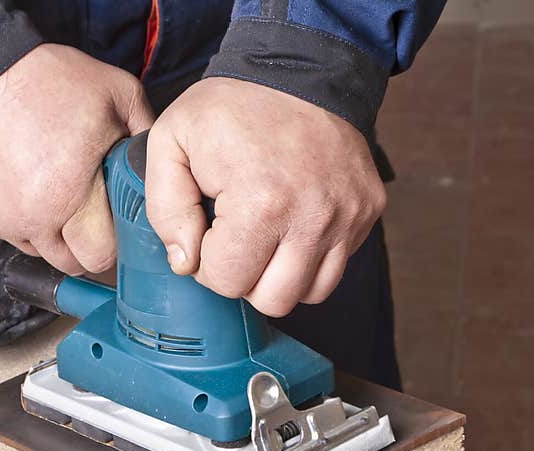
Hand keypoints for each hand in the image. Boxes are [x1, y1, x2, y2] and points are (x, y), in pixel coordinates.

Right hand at [0, 44, 153, 274]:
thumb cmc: (44, 79)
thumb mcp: (115, 93)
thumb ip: (145, 133)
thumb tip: (158, 164)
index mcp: (73, 195)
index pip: (103, 256)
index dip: (115, 242)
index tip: (118, 226)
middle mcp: (35, 218)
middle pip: (73, 263)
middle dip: (88, 245)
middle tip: (92, 214)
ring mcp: (1, 221)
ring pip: (40, 251)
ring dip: (53, 233)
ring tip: (56, 192)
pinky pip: (7, 233)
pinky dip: (19, 218)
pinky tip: (24, 184)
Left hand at [146, 78, 385, 316]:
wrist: (301, 67)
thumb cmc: (233, 106)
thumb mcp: (172, 143)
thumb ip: (166, 210)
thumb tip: (185, 263)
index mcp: (261, 203)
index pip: (227, 282)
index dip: (208, 263)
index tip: (209, 232)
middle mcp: (313, 217)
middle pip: (272, 300)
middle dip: (245, 277)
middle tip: (236, 240)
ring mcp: (347, 216)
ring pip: (310, 293)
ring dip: (280, 277)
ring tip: (265, 238)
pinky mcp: (367, 211)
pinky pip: (337, 267)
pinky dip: (311, 259)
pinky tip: (292, 226)